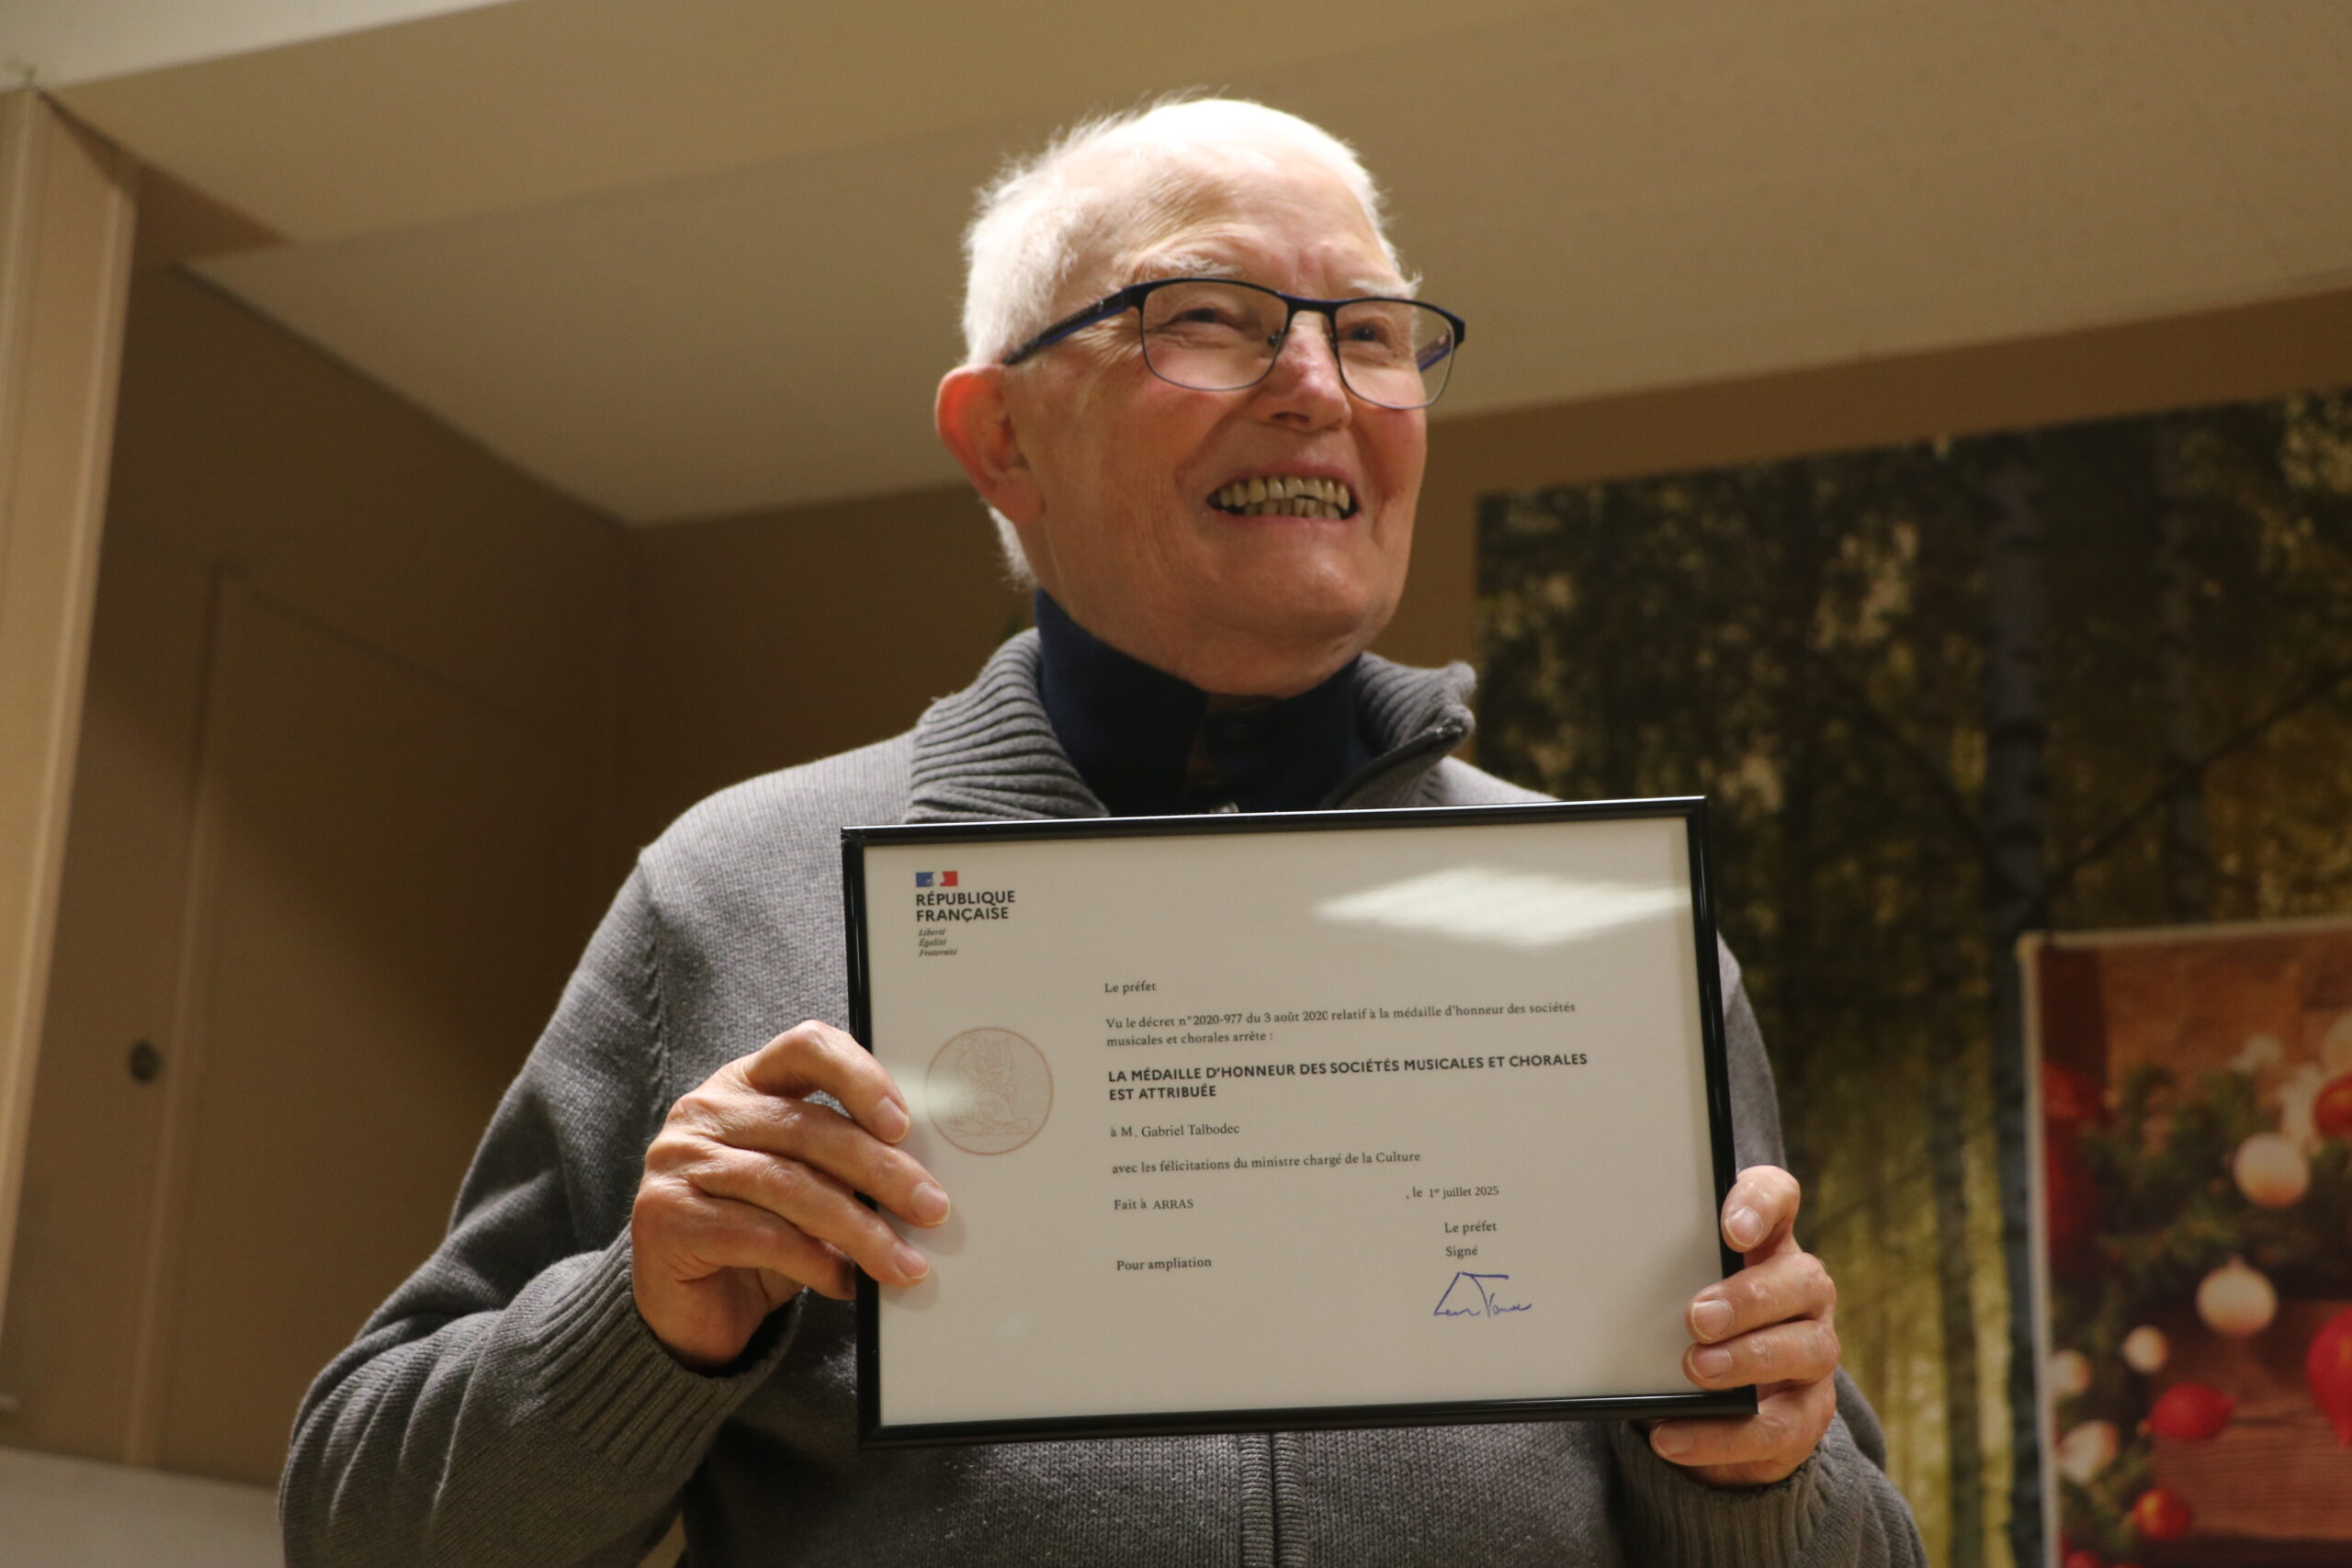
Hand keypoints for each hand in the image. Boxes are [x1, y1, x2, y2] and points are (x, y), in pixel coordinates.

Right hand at [631, 1021, 948, 1369]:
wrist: (689, 1307)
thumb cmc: (759, 1238)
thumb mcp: (808, 1187)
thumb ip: (847, 1168)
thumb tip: (927, 1183)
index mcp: (746, 1083)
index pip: (806, 1048)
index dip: (859, 1076)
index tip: (903, 1124)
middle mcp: (706, 1111)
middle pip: (808, 1127)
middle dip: (881, 1170)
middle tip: (932, 1208)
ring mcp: (679, 1161)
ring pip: (789, 1185)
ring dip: (859, 1229)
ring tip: (902, 1263)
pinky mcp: (666, 1217)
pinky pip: (759, 1235)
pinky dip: (815, 1262)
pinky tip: (847, 1283)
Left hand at [1648, 1165, 1839, 1486]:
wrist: (1713, 1408)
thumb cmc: (1683, 1326)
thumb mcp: (1666, 1291)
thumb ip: (1648, 1274)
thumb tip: (1581, 1270)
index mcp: (1765, 1245)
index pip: (1778, 1198)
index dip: (1761, 1205)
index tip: (1731, 1230)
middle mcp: (1802, 1294)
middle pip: (1803, 1279)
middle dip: (1749, 1298)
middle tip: (1697, 1317)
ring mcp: (1812, 1352)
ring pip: (1807, 1349)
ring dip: (1747, 1360)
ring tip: (1696, 1369)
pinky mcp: (1806, 1415)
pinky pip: (1779, 1427)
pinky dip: (1723, 1435)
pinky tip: (1674, 1434)